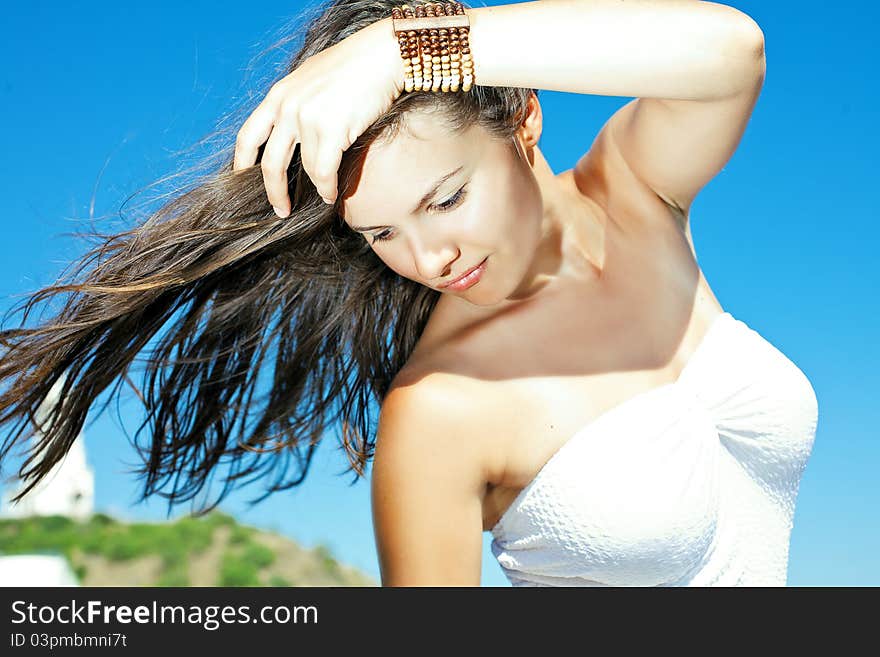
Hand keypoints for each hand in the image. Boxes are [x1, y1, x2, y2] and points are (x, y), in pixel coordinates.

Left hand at [233, 17, 404, 216]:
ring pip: (305, 169)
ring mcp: (308, 118)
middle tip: (281, 209)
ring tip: (325, 195)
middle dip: (274, 192)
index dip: (242, 163)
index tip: (243, 182)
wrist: (381, 56)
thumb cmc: (354, 67)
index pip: (248, 136)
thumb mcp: (310, 79)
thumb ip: (295, 102)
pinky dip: (327, 188)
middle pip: (270, 163)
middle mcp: (288, 107)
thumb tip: (292, 128)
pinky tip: (332, 194)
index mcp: (278, 95)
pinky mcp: (332, 129)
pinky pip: (323, 172)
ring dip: (316, 188)